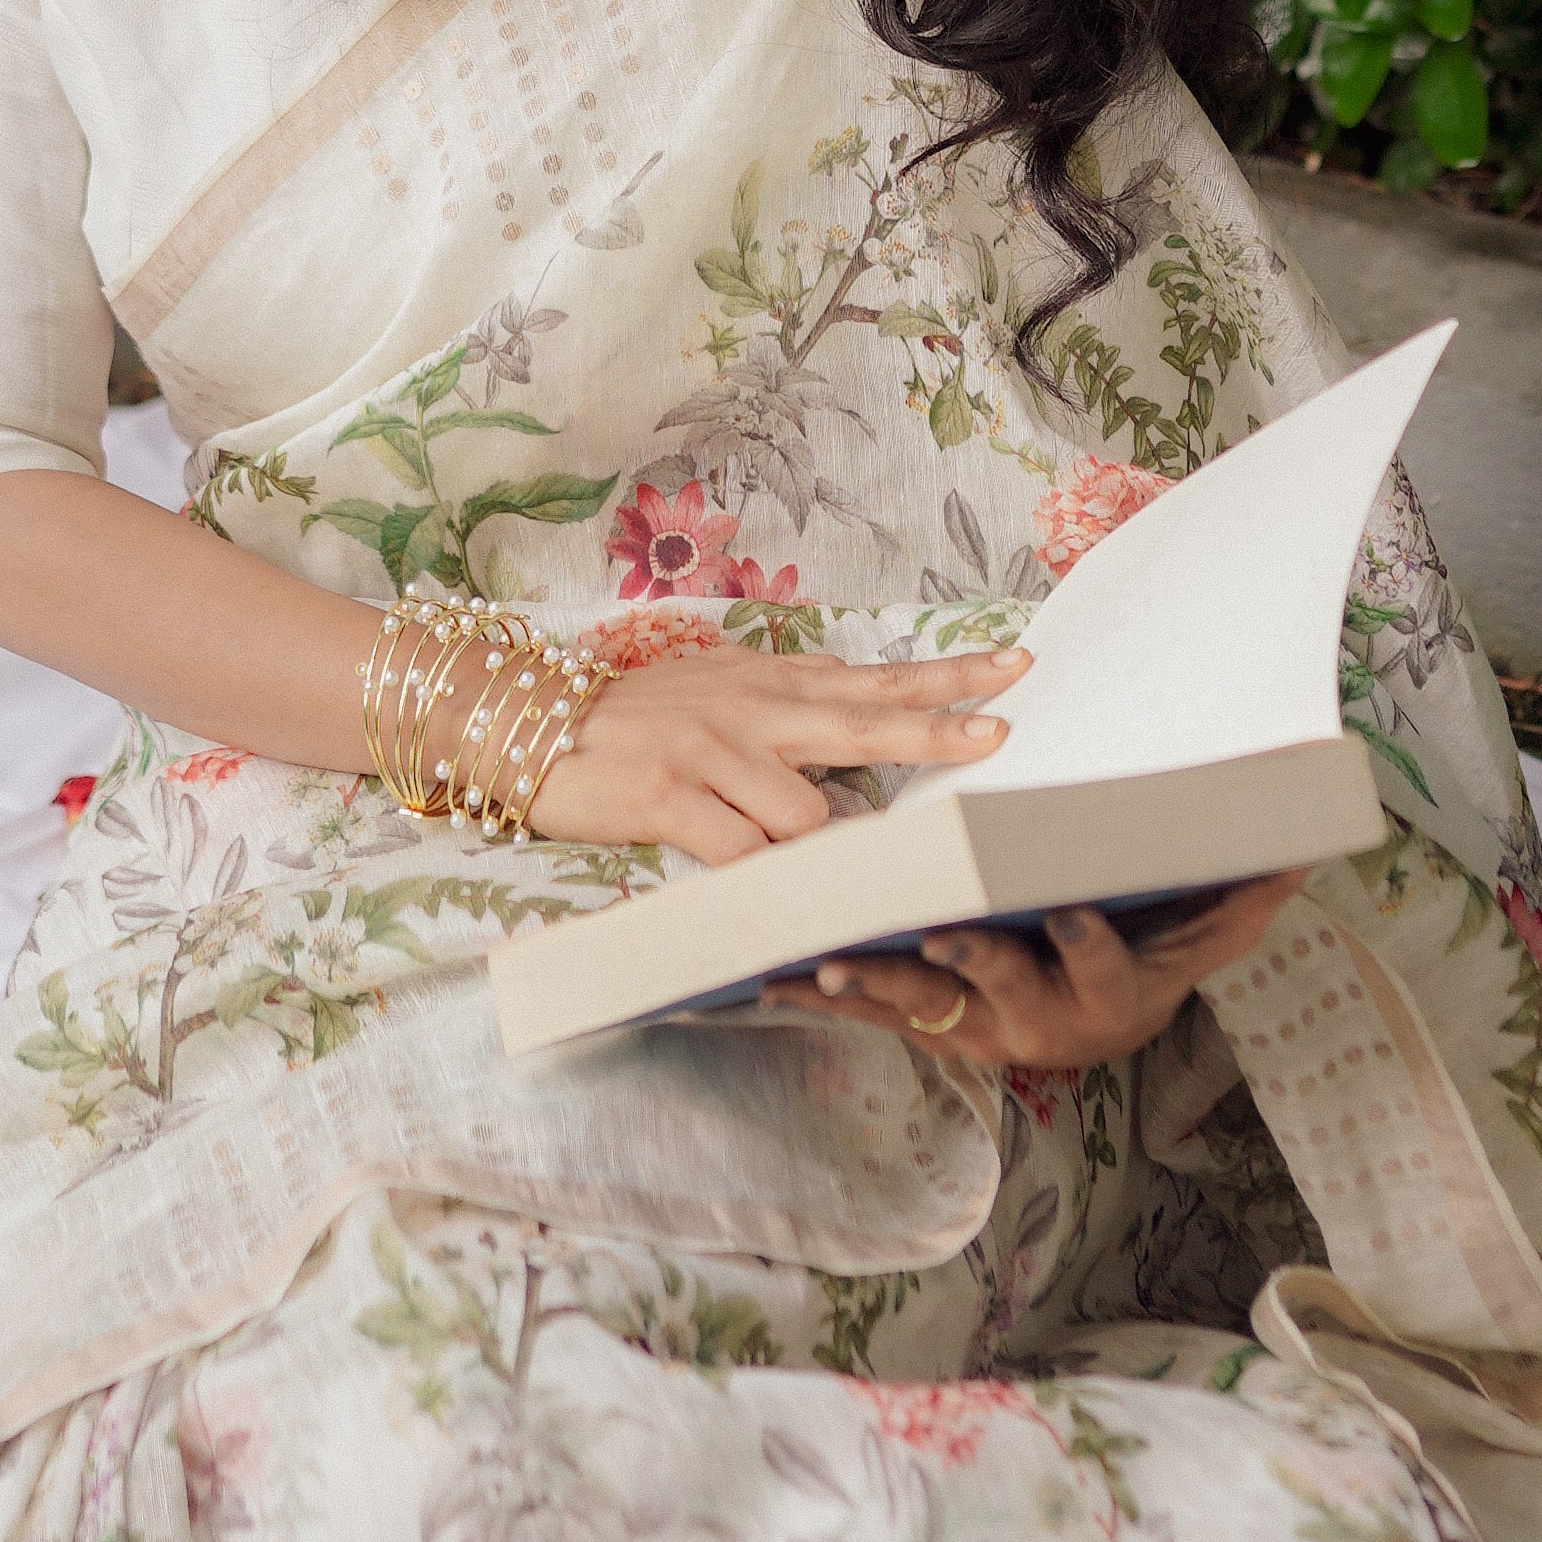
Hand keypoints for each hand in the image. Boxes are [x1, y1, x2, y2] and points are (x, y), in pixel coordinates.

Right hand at [526, 640, 1020, 866]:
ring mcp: (713, 752)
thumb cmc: (628, 716)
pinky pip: (741, 853)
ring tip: (739, 834)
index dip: (947, 678)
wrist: (527, 720)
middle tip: (1002, 736)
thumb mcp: (715, 687)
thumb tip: (854, 701)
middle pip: (867, 723)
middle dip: (939, 733)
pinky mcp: (671, 797)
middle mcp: (752, 710)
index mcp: (770, 684)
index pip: (876, 680)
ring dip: (797, 844)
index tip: (1014, 668)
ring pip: (804, 815)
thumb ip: (785, 699)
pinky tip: (739, 870)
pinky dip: (753, 873)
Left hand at [775, 875, 1306, 1072]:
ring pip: (924, 1003)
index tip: (1072, 914)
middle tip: (938, 932)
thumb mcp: (1200, 941)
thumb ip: (1244, 901)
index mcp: (1107, 992)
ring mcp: (977, 1025)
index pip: (1102, 965)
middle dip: (968, 961)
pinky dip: (824, 995)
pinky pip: (870, 1011)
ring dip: (876, 982)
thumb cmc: (1144, 963)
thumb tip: (1307, 852)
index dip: (1088, 944)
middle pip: (1001, 986)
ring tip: (828, 960)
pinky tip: (774, 979)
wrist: (1098, 1031)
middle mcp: (1039, 1017)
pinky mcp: (927, 1023)